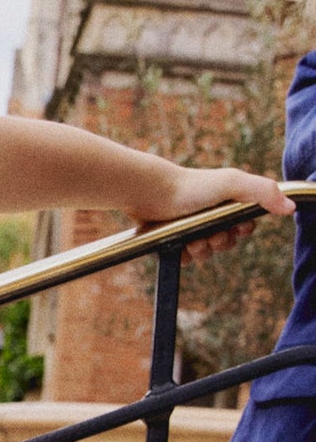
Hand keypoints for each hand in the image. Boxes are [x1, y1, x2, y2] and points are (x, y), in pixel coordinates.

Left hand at [133, 167, 294, 263]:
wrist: (152, 194)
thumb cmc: (193, 186)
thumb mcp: (232, 183)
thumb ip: (263, 191)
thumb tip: (290, 207)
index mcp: (226, 203)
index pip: (245, 227)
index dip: (242, 231)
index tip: (235, 226)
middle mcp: (209, 216)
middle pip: (227, 243)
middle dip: (220, 241)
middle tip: (209, 232)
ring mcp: (190, 228)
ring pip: (206, 253)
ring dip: (201, 248)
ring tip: (191, 237)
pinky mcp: (172, 239)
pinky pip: (184, 258)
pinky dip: (183, 254)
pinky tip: (179, 244)